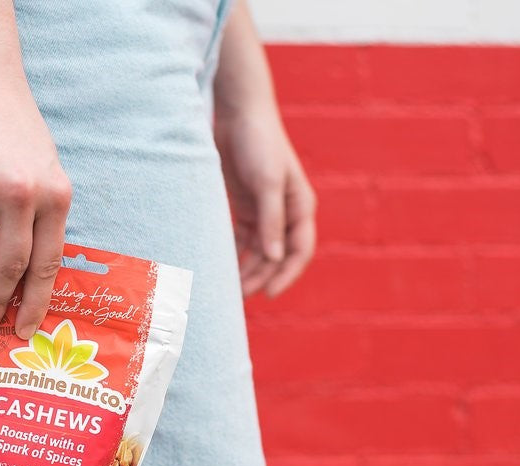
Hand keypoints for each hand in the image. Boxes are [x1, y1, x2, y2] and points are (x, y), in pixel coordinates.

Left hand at [215, 106, 315, 297]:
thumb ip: (271, 220)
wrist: (239, 113)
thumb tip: (273, 257)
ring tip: (226, 288)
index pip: (298, 251)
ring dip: (245, 269)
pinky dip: (233, 252)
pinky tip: (219, 266)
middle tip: (238, 297)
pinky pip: (241, 238)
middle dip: (260, 276)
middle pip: (275, 255)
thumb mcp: (267, 182)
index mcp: (300, 206)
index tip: (268, 294)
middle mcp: (285, 212)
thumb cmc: (260, 143)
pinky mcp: (244, 205)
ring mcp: (264, 210)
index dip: (285, 275)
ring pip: (257, 250)